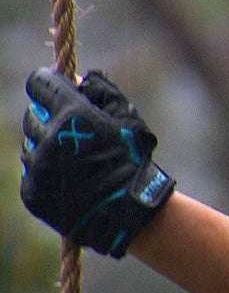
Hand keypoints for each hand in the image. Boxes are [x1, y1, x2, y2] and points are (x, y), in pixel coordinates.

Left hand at [20, 68, 174, 257]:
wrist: (128, 214)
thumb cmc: (134, 162)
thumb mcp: (129, 120)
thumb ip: (103, 92)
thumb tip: (80, 79)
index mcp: (72, 115)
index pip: (40, 83)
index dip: (50, 84)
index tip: (58, 90)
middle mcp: (49, 138)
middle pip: (33, 114)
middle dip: (49, 117)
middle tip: (72, 130)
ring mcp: (38, 167)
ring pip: (30, 144)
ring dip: (46, 144)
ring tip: (73, 158)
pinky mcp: (32, 192)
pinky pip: (31, 171)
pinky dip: (46, 170)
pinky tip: (70, 178)